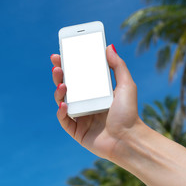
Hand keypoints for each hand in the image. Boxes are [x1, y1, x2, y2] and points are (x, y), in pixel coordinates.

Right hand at [51, 44, 141, 159]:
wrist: (129, 139)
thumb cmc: (129, 113)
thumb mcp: (126, 85)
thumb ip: (118, 66)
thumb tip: (109, 47)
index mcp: (94, 92)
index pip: (77, 76)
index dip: (67, 65)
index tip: (60, 54)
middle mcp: (84, 102)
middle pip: (66, 86)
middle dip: (59, 75)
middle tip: (56, 66)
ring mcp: (79, 116)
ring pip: (61, 101)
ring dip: (58, 91)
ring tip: (62, 85)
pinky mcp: (75, 130)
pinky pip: (63, 119)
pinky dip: (61, 112)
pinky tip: (64, 105)